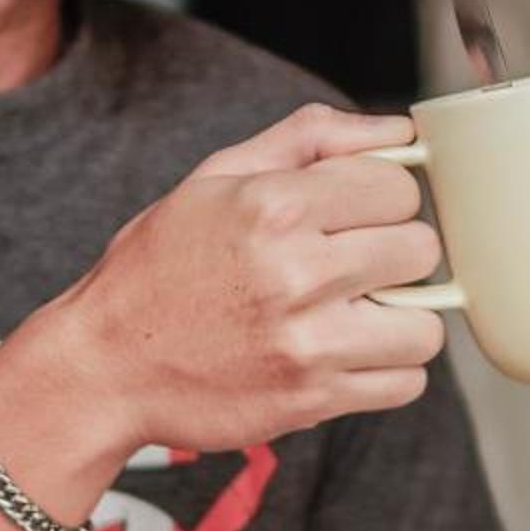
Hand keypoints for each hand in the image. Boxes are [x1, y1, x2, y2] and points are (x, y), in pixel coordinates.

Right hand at [28, 103, 447, 453]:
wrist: (104, 366)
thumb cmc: (158, 269)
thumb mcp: (217, 178)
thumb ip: (311, 139)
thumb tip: (399, 130)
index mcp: (272, 207)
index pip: (398, 186)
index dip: (381, 196)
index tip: (353, 213)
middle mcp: (296, 274)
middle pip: (420, 249)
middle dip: (393, 252)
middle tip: (351, 263)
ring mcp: (308, 343)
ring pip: (426, 325)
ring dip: (399, 317)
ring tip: (353, 312)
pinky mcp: (312, 399)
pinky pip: (405, 383)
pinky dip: (386, 370)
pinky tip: (346, 352)